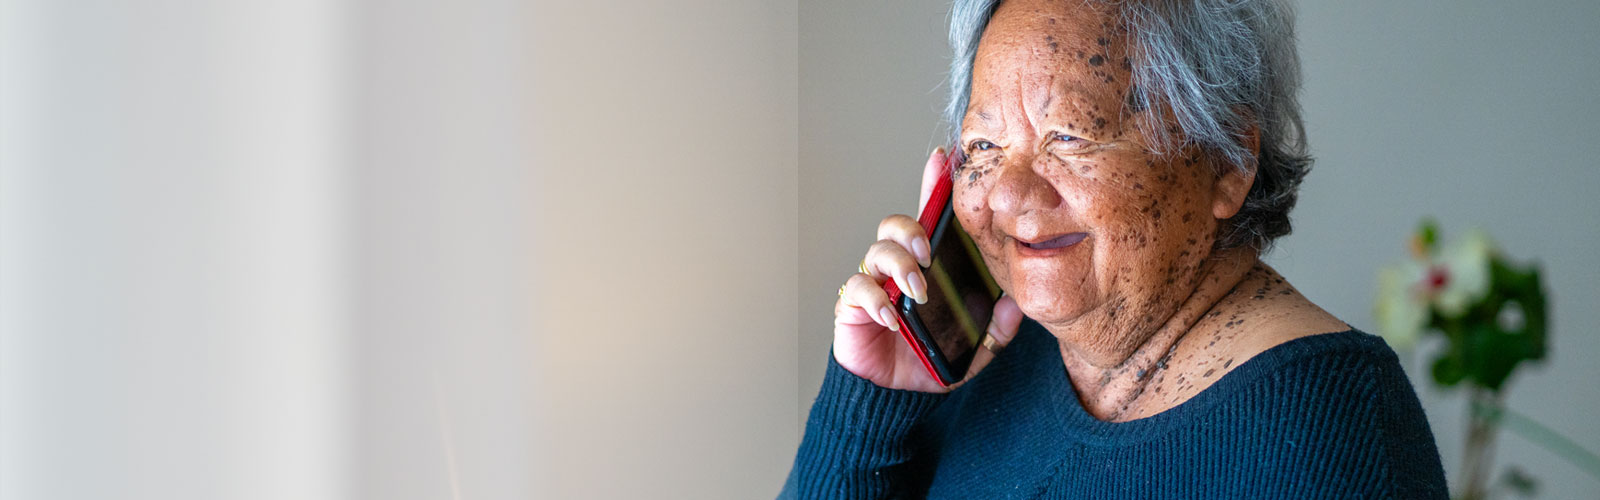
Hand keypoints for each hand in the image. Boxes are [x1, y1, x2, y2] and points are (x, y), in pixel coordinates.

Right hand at [832, 148, 1024, 392]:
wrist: (896, 397)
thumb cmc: (927, 361)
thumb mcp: (973, 347)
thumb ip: (995, 329)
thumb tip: (1014, 306)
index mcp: (925, 267)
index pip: (928, 218)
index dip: (932, 186)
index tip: (942, 160)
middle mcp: (896, 268)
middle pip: (895, 225)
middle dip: (911, 229)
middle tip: (928, 249)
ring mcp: (874, 284)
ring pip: (877, 251)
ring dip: (900, 265)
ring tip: (918, 290)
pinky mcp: (853, 306)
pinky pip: (858, 289)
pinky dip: (877, 300)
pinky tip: (893, 318)